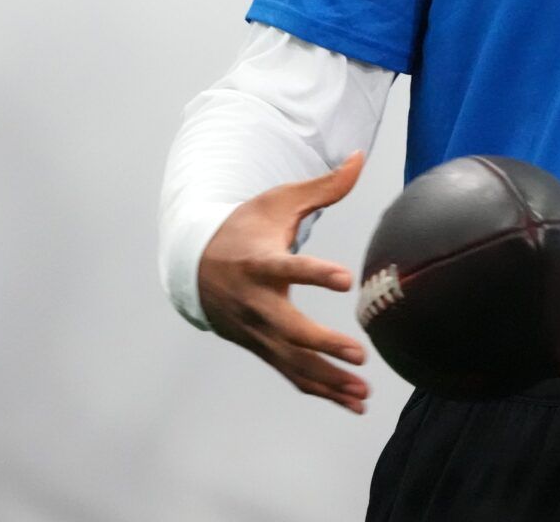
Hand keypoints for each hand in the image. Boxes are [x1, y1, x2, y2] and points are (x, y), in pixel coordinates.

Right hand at [197, 152, 370, 412]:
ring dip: (328, 379)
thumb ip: (323, 186)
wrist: (195, 264)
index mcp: (259, 262)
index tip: (345, 279)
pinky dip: (321, 389)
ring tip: (364, 391)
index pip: (288, 268)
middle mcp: (255, 302)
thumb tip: (359, 157)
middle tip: (359, 352)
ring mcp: (256, 331)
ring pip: (292, 361)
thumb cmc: (245, 227)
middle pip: (288, 328)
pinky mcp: (261, 347)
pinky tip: (353, 402)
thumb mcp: (279, 201)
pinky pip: (292, 374)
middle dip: (323, 344)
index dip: (315, 273)